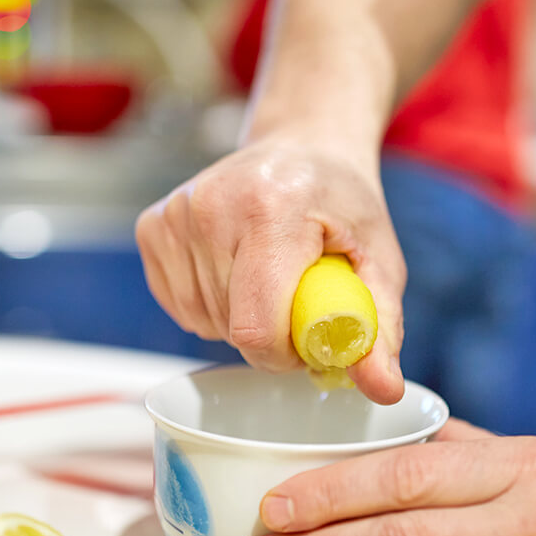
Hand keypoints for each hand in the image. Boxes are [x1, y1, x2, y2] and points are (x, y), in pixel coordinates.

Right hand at [135, 138, 406, 403]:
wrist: (303, 146)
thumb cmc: (343, 205)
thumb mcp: (380, 261)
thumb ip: (379, 327)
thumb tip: (383, 390)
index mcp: (271, 210)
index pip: (257, 328)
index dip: (285, 354)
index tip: (310, 333)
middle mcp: (212, 207)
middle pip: (231, 329)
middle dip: (269, 333)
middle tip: (298, 294)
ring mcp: (175, 215)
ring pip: (203, 322)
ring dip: (239, 319)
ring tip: (269, 275)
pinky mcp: (152, 226)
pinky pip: (180, 306)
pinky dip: (212, 306)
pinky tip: (237, 270)